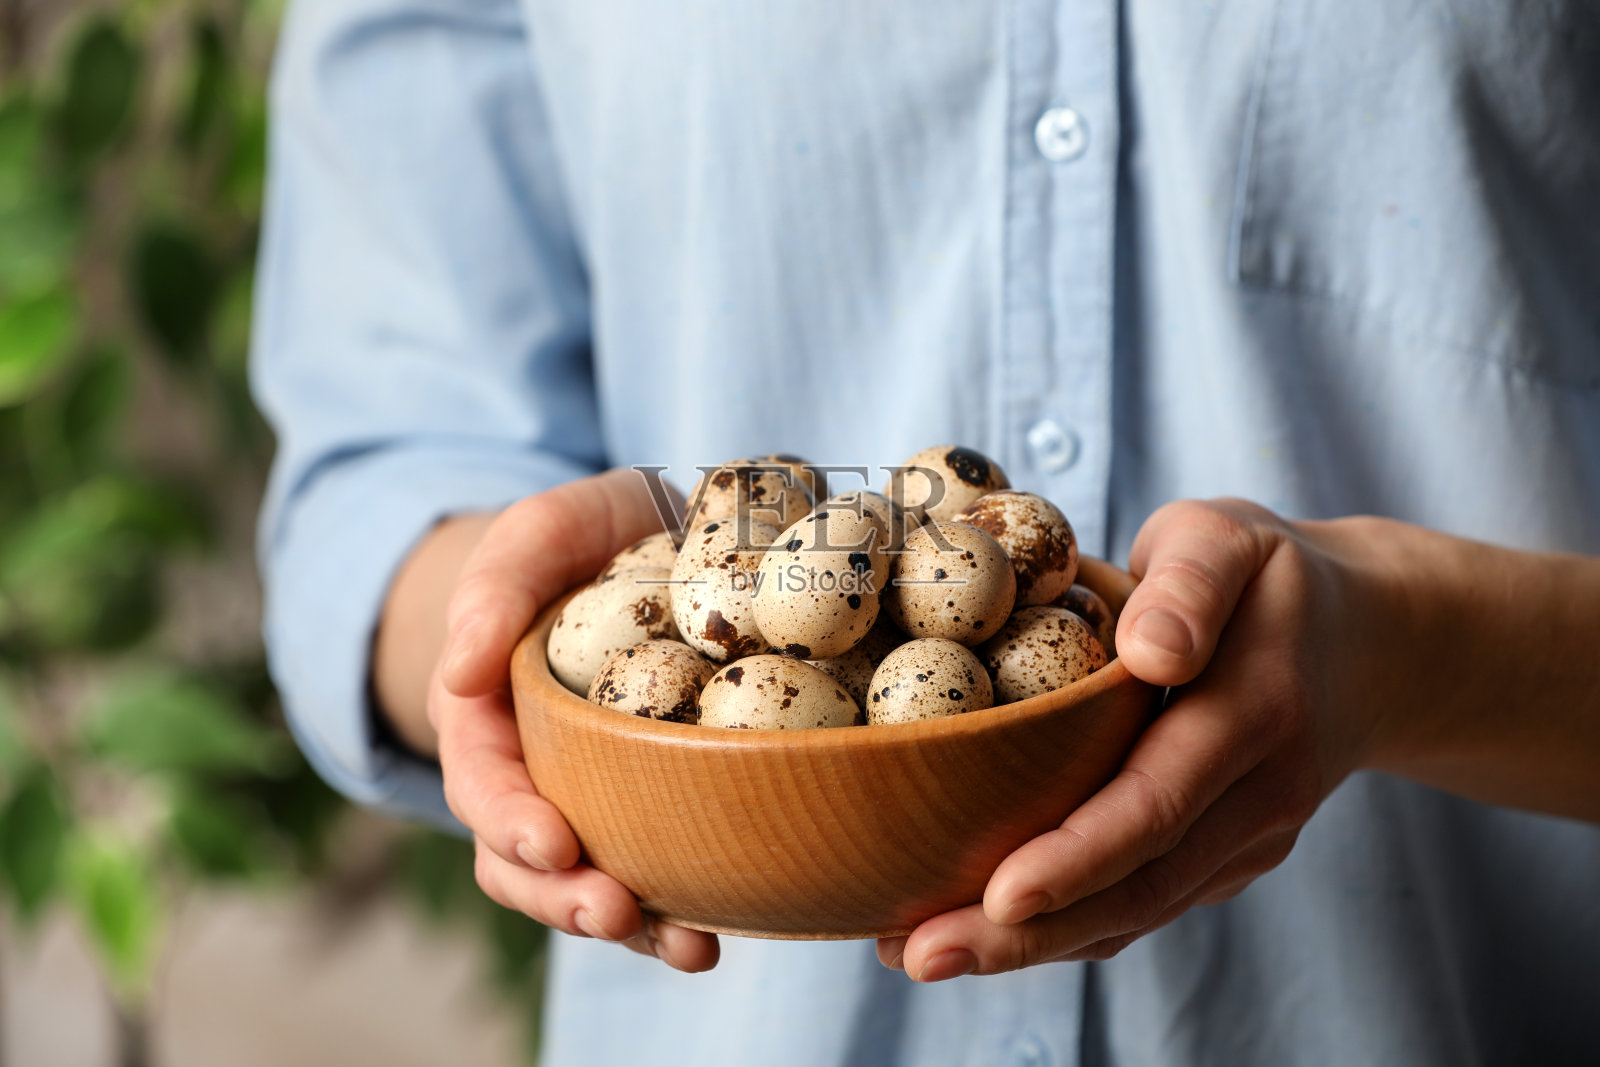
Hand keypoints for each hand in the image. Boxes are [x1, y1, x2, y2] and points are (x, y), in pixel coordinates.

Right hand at [434, 469, 718, 971]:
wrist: (636, 545)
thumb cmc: (574, 540)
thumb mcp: (531, 536)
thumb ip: (492, 589)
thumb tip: (460, 673)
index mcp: (486, 717)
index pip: (481, 783)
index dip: (509, 821)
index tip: (552, 843)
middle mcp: (533, 773)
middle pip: (526, 862)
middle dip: (564, 898)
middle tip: (615, 912)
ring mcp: (593, 797)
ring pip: (593, 880)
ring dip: (634, 926)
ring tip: (691, 948)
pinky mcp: (656, 803)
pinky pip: (664, 864)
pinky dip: (689, 903)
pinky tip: (729, 925)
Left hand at [877, 499, 1393, 980]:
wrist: (1366, 642)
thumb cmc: (1262, 577)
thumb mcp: (1227, 539)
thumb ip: (1191, 583)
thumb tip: (1154, 651)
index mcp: (1254, 712)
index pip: (1157, 801)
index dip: (1079, 856)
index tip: (999, 895)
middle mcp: (1260, 796)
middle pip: (1139, 884)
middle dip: (1028, 932)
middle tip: (921, 955)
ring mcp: (1249, 840)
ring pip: (1138, 911)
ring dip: (1033, 946)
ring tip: (924, 954)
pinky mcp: (1227, 858)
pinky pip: (1144, 903)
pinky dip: (1067, 928)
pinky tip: (984, 937)